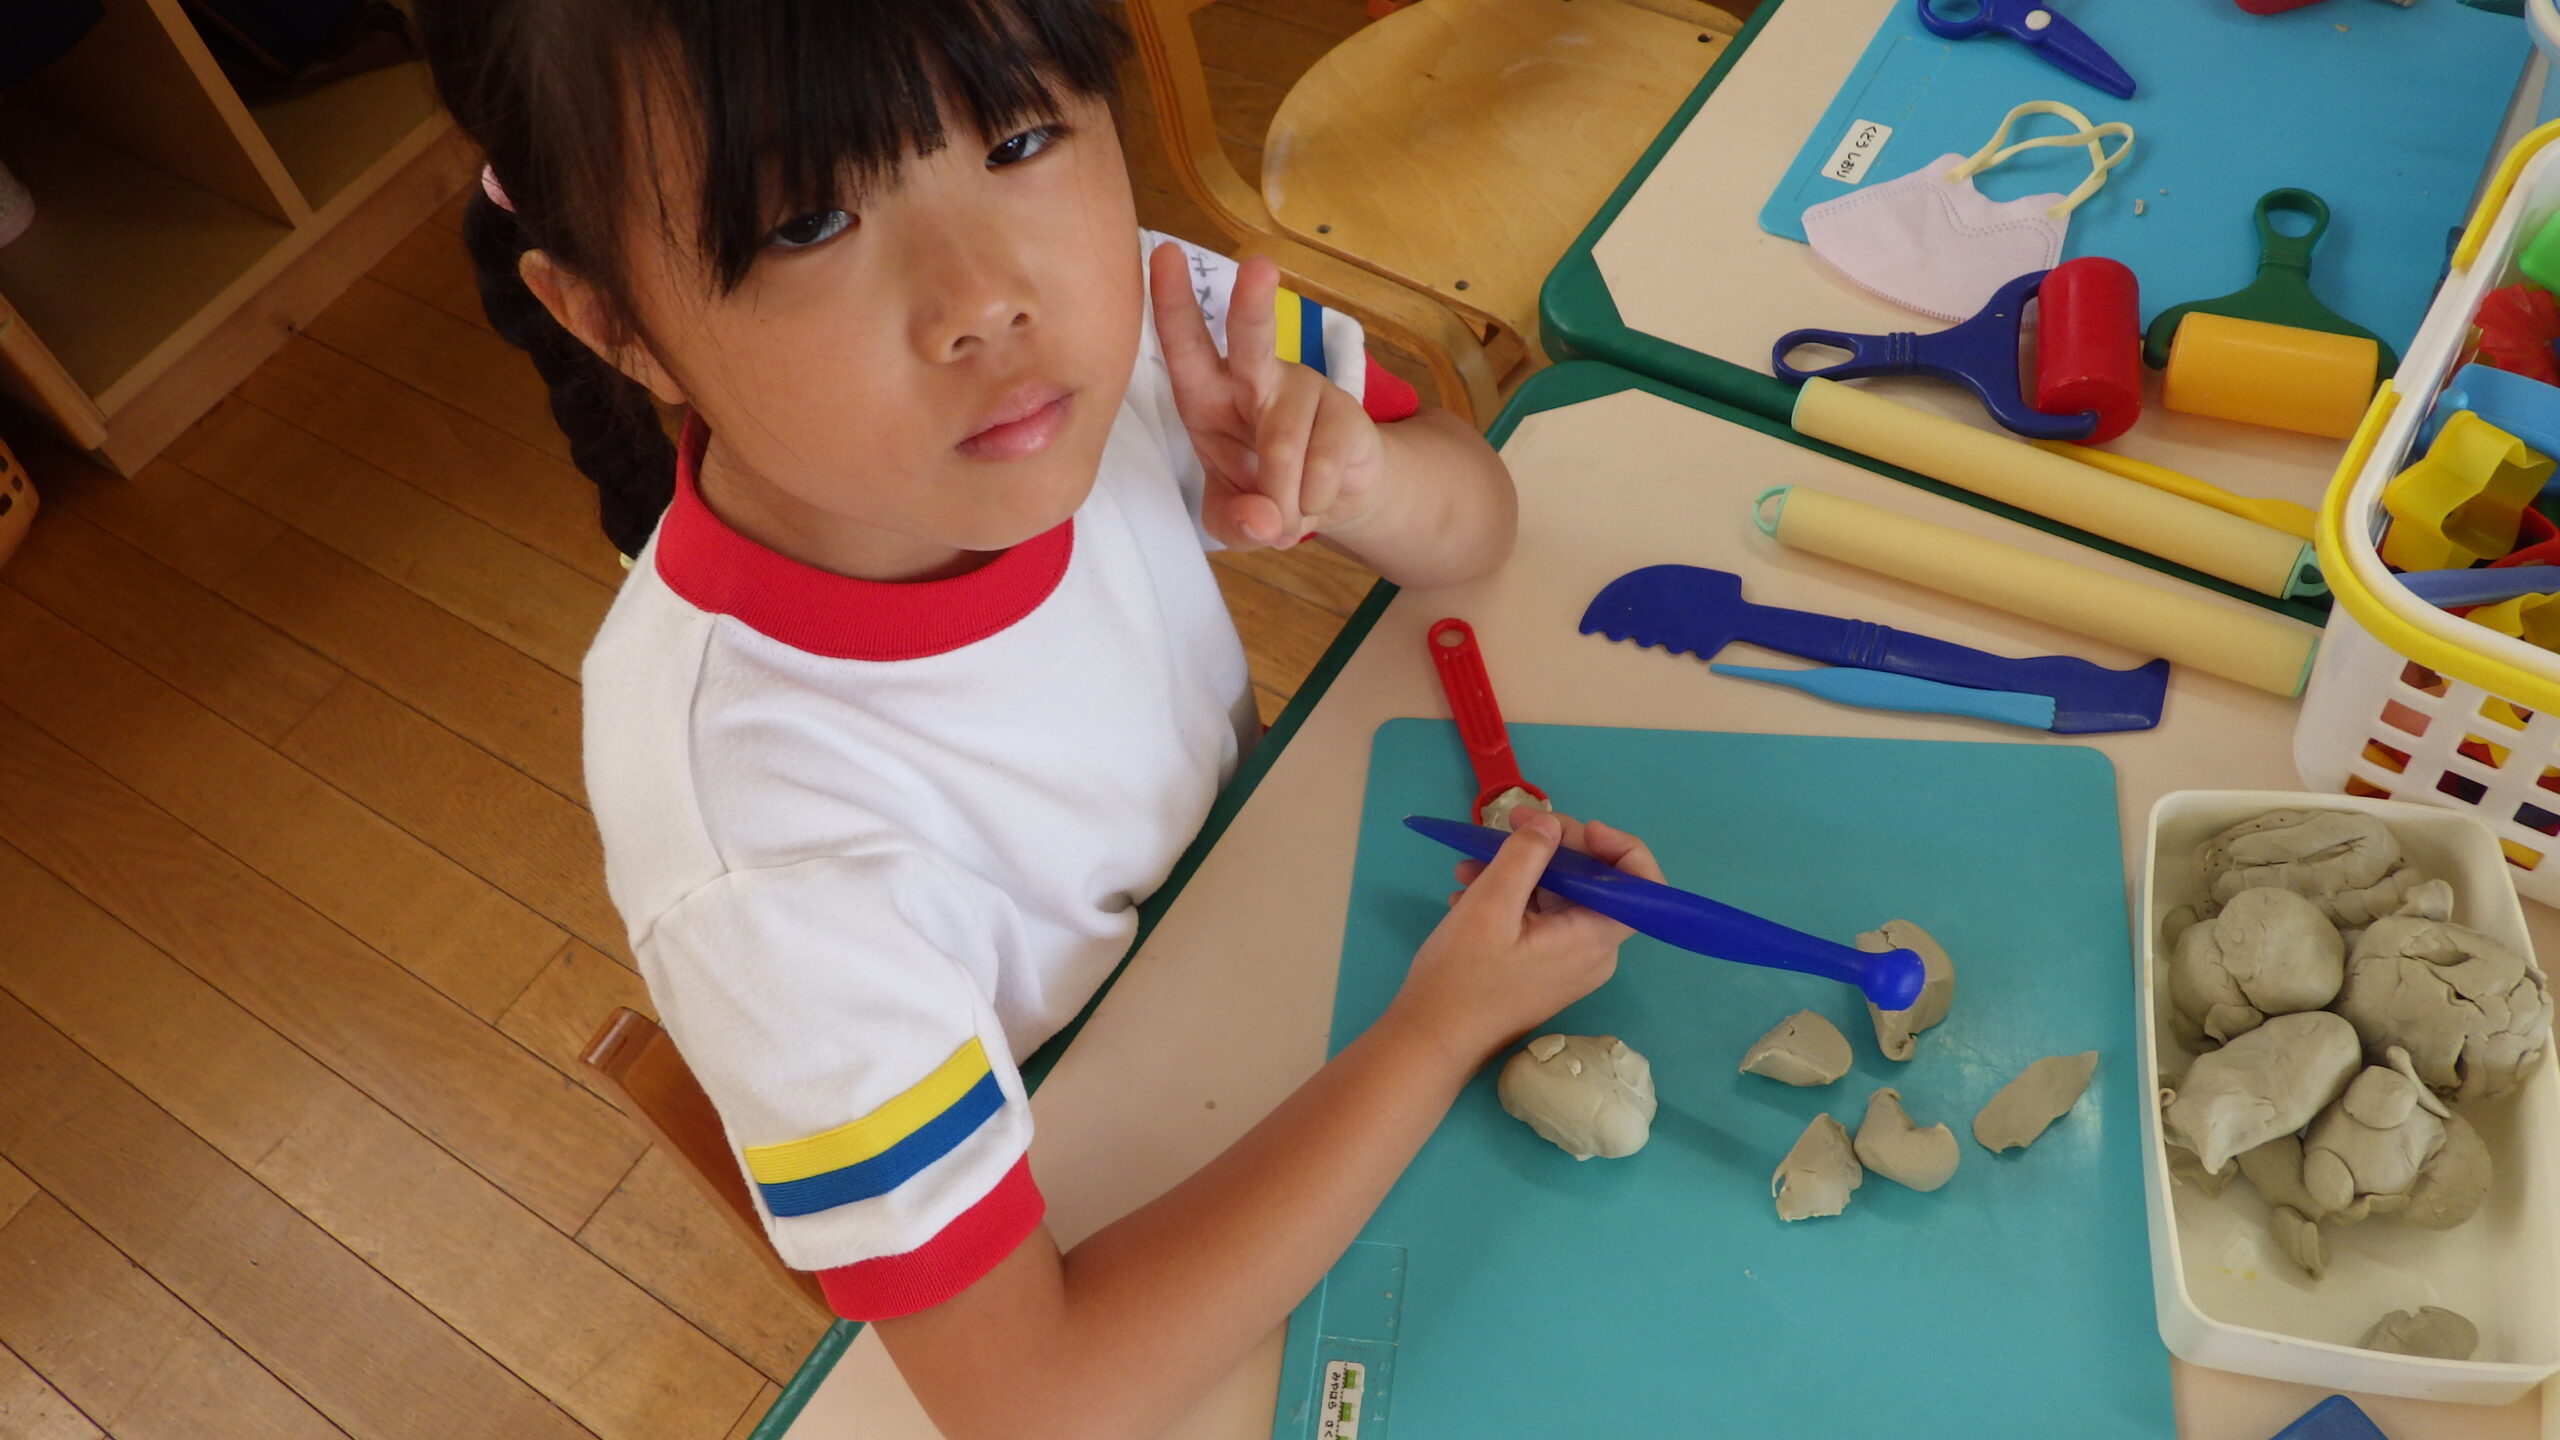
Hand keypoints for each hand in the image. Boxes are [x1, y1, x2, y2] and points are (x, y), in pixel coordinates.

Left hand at [1148, 241, 1387, 550]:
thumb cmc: (1264, 492)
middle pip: (1252, 339)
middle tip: (1260, 267)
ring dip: (1281, 498)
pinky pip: (1322, 466)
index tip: (1163, 254)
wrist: (1333, 497)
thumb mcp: (1232, 518)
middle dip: (1251, 305)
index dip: (1172, 303)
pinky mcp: (1347, 412)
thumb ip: (1235, 523)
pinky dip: (1313, 502)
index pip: (1185, 344)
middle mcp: (1255, 378)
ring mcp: (1304, 389)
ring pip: (1283, 444)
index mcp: (1208, 394)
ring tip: (1286, 517)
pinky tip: (1315, 501)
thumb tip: (1266, 519)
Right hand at [1384, 811, 1664, 1069]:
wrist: (1430, 1039)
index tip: (1574, 829)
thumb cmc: (1463, 977)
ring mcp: (1565, 961)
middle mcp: (1590, 951)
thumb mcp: (1489, 905)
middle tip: (1505, 824)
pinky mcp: (1541, 966)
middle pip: (1591, 883)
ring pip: (1556, 896)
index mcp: (1592, 940)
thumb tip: (1551, 823)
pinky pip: (1537, 918)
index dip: (1619, 848)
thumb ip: (1525, 856)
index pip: (1641, 888)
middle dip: (1548, 848)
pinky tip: (1465, 891)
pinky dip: (1508, 896)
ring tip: (1467, 864)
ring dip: (1516, 871)